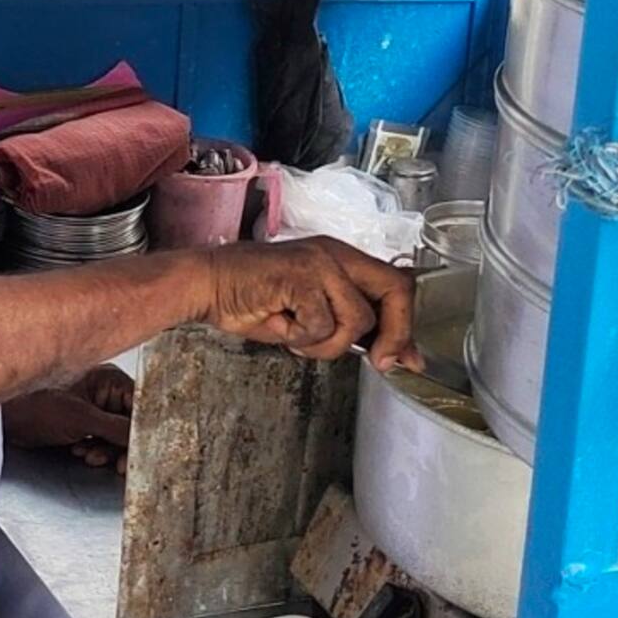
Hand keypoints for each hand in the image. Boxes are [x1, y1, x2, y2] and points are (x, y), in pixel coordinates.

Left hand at [3, 369, 133, 472]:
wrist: (6, 420)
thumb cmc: (35, 405)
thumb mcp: (81, 419)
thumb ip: (116, 429)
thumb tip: (142, 439)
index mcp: (108, 379)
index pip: (140, 406)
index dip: (141, 430)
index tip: (142, 451)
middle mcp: (104, 390)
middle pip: (130, 423)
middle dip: (120, 445)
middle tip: (118, 464)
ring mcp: (93, 406)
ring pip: (116, 434)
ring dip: (106, 449)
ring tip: (89, 455)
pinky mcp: (83, 422)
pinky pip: (101, 439)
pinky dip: (96, 448)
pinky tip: (81, 451)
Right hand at [204, 238, 422, 373]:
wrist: (209, 284)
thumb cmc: (255, 300)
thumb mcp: (314, 315)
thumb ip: (353, 328)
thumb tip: (394, 357)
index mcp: (343, 259)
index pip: (397, 284)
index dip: (408, 324)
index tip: (408, 359)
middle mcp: (337, 254)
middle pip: (396, 290)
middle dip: (395, 335)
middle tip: (380, 363)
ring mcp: (320, 262)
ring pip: (356, 320)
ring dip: (327, 343)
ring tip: (298, 336)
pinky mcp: (301, 275)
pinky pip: (321, 324)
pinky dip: (301, 338)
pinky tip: (281, 324)